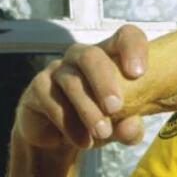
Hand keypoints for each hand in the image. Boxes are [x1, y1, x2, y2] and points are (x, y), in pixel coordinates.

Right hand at [15, 25, 149, 150]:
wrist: (59, 138)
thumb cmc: (99, 121)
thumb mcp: (120, 129)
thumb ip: (130, 128)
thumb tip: (130, 127)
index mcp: (111, 56)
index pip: (126, 36)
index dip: (133, 47)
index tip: (138, 73)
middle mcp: (82, 56)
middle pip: (90, 55)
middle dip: (104, 82)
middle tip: (115, 108)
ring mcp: (57, 70)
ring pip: (70, 81)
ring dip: (88, 109)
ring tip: (102, 133)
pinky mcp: (37, 88)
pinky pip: (50, 100)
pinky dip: (68, 123)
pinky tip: (82, 140)